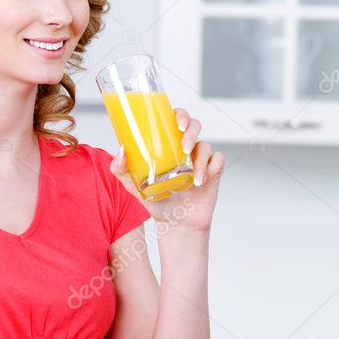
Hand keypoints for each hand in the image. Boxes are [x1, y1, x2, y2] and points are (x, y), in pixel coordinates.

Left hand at [109, 108, 223, 231]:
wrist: (175, 223)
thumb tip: (121, 151)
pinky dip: (210, 167)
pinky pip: (217, 160)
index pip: (176, 119)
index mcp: (168, 145)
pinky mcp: (213, 171)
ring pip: (206, 145)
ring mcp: (200, 159)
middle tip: (184, 146)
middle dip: (191, 131)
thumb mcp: (134, 186)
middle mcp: (186, 148)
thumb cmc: (157, 200)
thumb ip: (122, 170)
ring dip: (200, 159)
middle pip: (194, 125)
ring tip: (193, 176)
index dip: (180, 114)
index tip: (176, 122)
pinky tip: (201, 180)